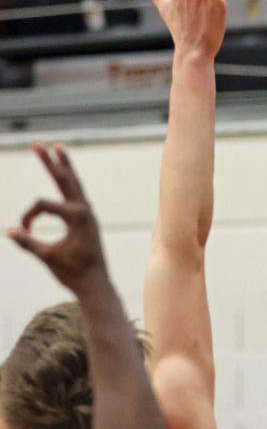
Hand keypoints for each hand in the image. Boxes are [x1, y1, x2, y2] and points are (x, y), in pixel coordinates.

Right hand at [8, 143, 108, 294]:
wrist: (96, 285)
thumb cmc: (73, 273)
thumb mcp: (48, 257)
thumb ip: (28, 243)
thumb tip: (8, 231)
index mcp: (77, 217)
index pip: (43, 205)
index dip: (28, 217)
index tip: (23, 231)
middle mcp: (85, 210)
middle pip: (64, 180)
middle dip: (49, 162)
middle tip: (38, 143)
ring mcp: (88, 214)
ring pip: (74, 184)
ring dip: (64, 166)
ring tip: (58, 147)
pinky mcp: (87, 219)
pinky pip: (77, 194)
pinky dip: (70, 182)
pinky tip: (66, 173)